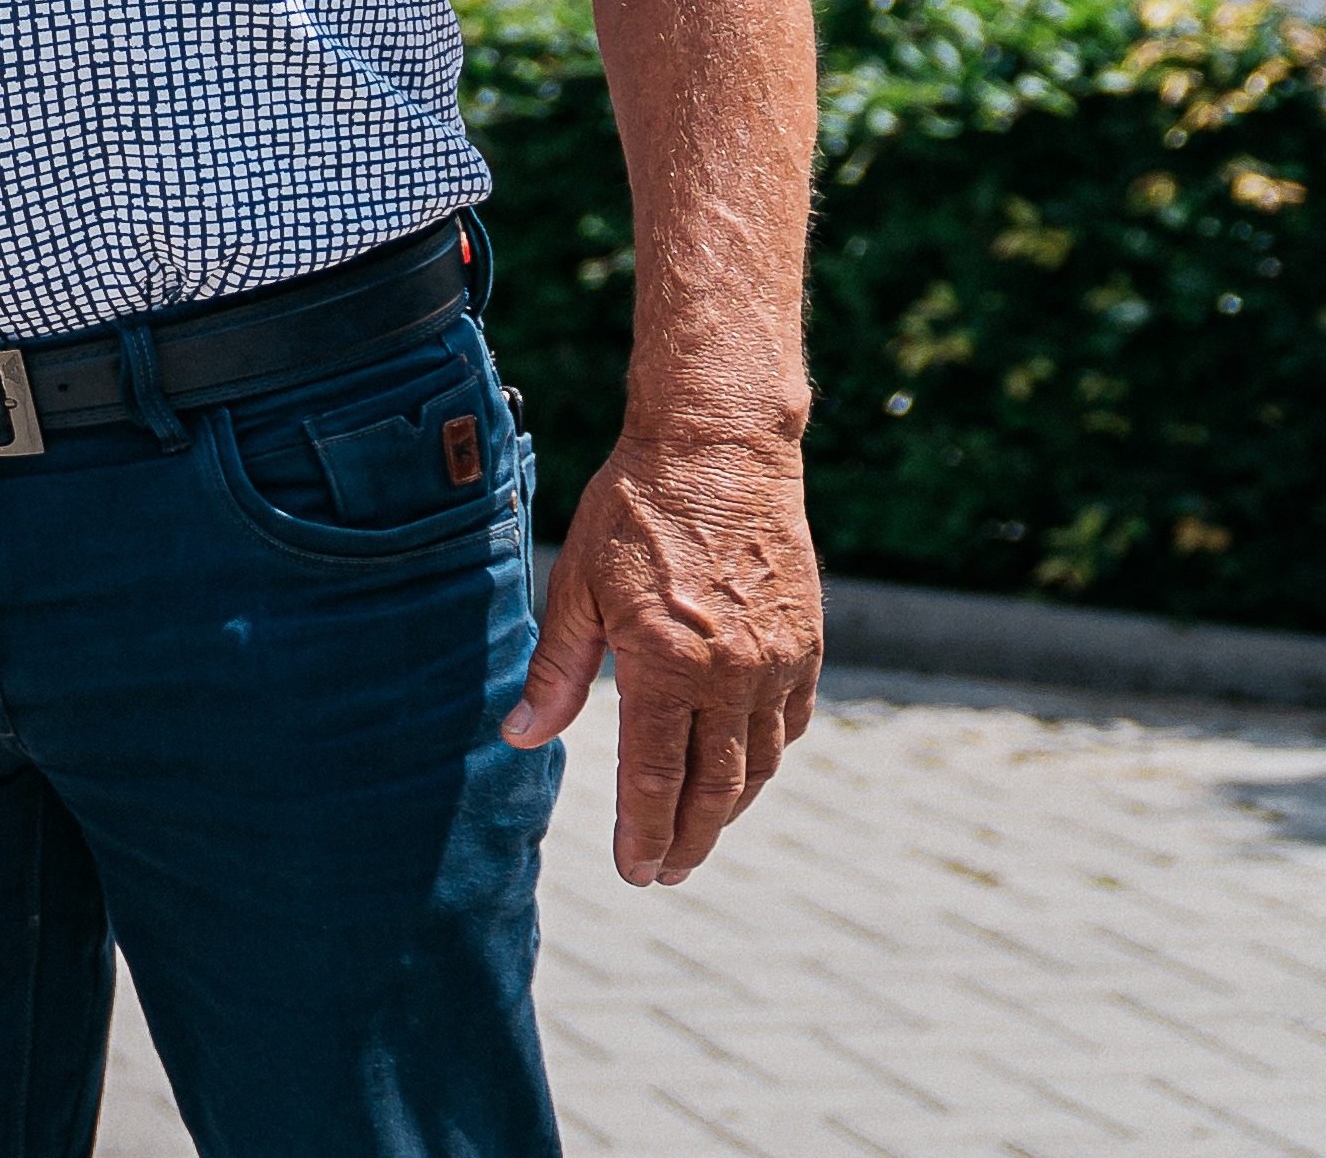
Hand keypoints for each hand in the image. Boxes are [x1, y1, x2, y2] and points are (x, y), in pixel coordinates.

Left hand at [508, 428, 821, 884]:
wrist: (719, 449)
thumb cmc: (634, 511)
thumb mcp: (576, 585)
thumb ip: (555, 670)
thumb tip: (520, 735)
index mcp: (666, 662)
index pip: (654, 774)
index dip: (642, 831)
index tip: (634, 871)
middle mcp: (731, 673)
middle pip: (713, 787)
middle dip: (686, 839)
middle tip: (664, 874)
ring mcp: (776, 662)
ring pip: (757, 764)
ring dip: (727, 810)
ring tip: (696, 837)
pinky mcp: (805, 646)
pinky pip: (786, 725)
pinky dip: (763, 760)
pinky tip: (740, 774)